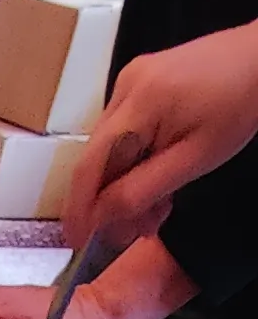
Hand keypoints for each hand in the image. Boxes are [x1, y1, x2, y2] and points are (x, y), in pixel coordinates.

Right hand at [65, 22, 257, 254]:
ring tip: (154, 207)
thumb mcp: (195, 159)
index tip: (77, 239)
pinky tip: (154, 176)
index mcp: (140, 101)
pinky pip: (122, 129)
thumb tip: (102, 216)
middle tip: (129, 231)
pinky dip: (132, 159)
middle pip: (96, 157)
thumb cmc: (241, 102)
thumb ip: (143, 190)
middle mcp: (126, 85)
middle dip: (107, 200)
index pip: (89, 165)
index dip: (78, 207)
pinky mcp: (140, 80)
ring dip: (123, 182)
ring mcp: (131, 79)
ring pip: (108, 146)